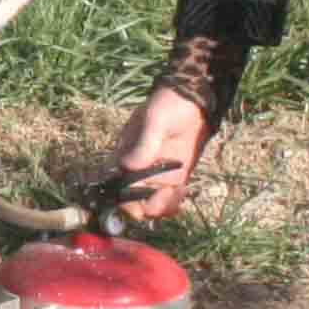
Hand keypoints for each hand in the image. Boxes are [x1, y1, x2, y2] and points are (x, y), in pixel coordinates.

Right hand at [108, 86, 211, 220]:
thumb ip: (144, 144)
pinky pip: (169, 199)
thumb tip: (129, 166)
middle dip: (144, 207)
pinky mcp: (173, 179)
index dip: (120, 199)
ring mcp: (155, 176)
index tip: (134, 202)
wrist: (194, 102)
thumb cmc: (168, 106)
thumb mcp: (155, 121)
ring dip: (162, 206)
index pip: (114, 184)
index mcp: (123, 156)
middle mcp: (136, 171)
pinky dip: (174, 202)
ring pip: (151, 204)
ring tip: (175, 192)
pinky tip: (183, 190)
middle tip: (161, 197)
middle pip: (132, 201)